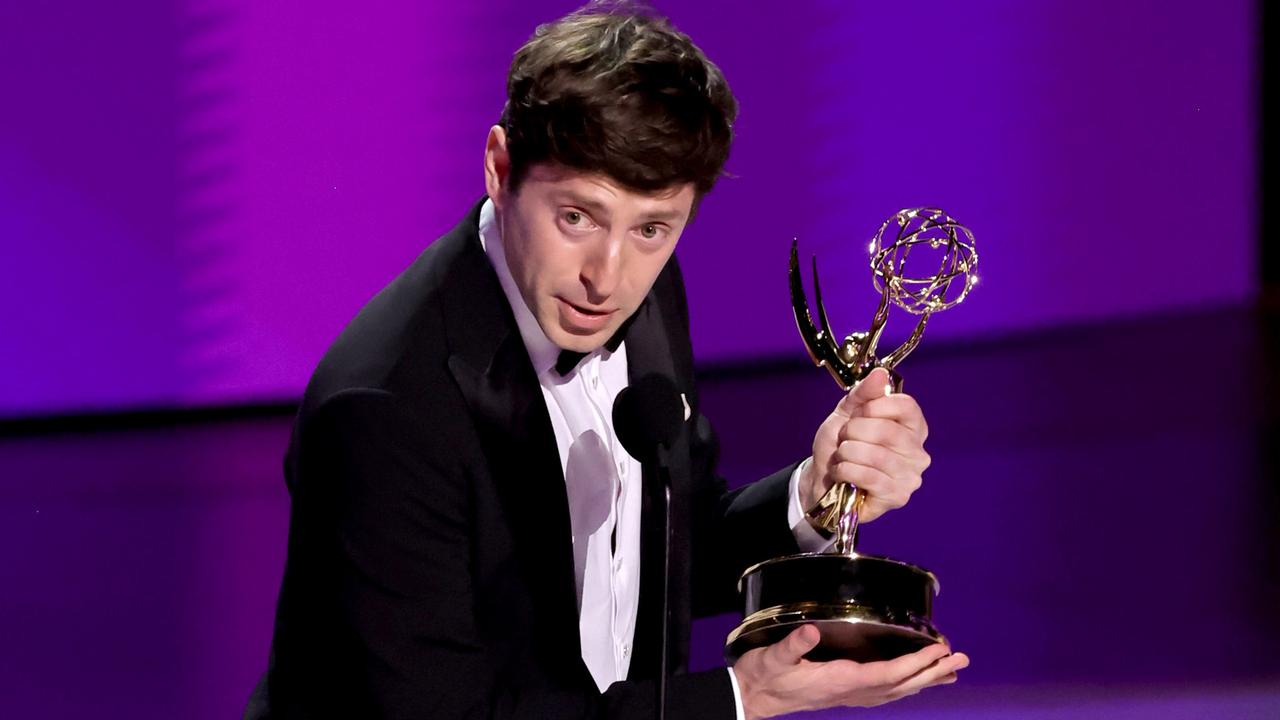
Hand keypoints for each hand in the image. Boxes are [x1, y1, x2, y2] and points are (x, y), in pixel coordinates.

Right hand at [733, 624, 968, 718]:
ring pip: (898, 690)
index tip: (938, 651)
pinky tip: (914, 681)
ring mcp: (850, 695)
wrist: (752, 698)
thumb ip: (793, 645)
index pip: (888, 674)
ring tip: (950, 671)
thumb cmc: (763, 675)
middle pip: (901, 685)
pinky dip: (906, 684)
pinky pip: (886, 691)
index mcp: (840, 680)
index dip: (916, 664)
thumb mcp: (773, 657)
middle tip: (961, 660)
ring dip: (925, 679)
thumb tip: (811, 630)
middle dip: (932, 672)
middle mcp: (851, 691)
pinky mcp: (845, 693)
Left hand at [801, 367, 929, 522]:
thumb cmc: (840, 445)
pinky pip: (870, 476)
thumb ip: (863, 394)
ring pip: (876, 455)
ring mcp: (910, 477)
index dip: (875, 406)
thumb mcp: (846, 413)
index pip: (906, 406)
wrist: (822, 479)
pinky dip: (846, 471)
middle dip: (854, 432)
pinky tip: (842, 472)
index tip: (858, 413)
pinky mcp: (897, 497)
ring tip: (842, 456)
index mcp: (912, 427)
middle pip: (887, 431)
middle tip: (844, 438)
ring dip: (848, 452)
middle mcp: (918, 452)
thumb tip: (880, 373)